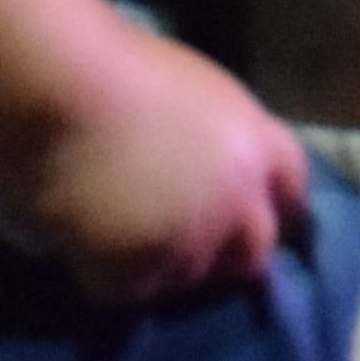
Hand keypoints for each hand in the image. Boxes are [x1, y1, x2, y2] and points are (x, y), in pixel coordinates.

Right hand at [7, 31, 306, 306]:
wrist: (67, 86)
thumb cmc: (122, 67)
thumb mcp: (203, 93)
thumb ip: (221, 142)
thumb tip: (211, 173)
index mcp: (262, 146)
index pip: (292, 193)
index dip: (268, 206)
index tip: (247, 216)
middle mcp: (241, 203)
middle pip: (253, 251)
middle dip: (224, 254)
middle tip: (178, 241)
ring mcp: (192, 243)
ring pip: (185, 277)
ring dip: (158, 265)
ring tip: (113, 228)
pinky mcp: (140, 274)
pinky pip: (126, 293)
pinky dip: (102, 276)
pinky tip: (80, 237)